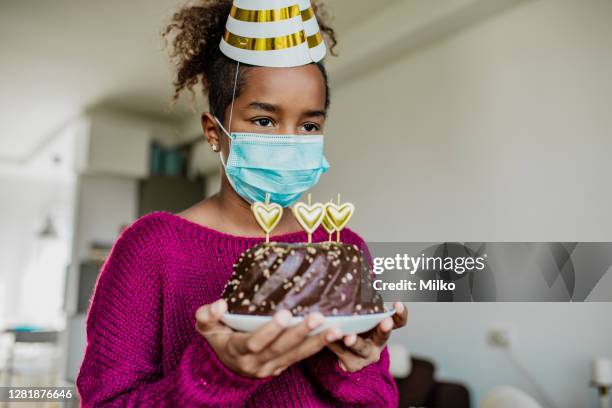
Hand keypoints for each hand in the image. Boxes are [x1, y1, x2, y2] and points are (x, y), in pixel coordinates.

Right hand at [195, 299, 342, 378]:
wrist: (225, 367)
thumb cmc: (218, 338)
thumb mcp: (206, 327)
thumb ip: (207, 315)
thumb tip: (221, 304)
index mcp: (237, 349)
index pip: (255, 342)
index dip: (270, 330)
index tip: (284, 313)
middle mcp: (256, 362)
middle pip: (280, 348)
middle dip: (300, 333)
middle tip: (318, 317)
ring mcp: (271, 367)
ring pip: (296, 356)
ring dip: (317, 342)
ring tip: (336, 329)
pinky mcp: (282, 367)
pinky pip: (301, 358)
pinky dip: (318, 347)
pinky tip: (334, 336)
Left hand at [328, 302, 407, 371]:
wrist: (345, 352)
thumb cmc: (355, 323)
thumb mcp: (363, 311)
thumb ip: (363, 297)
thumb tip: (356, 265)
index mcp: (384, 327)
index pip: (399, 321)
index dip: (401, 313)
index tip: (398, 304)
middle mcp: (378, 342)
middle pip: (384, 335)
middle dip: (384, 328)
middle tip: (385, 321)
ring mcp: (365, 354)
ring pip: (361, 348)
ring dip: (355, 341)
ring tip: (348, 337)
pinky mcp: (350, 363)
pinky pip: (340, 352)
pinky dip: (333, 343)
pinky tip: (326, 335)